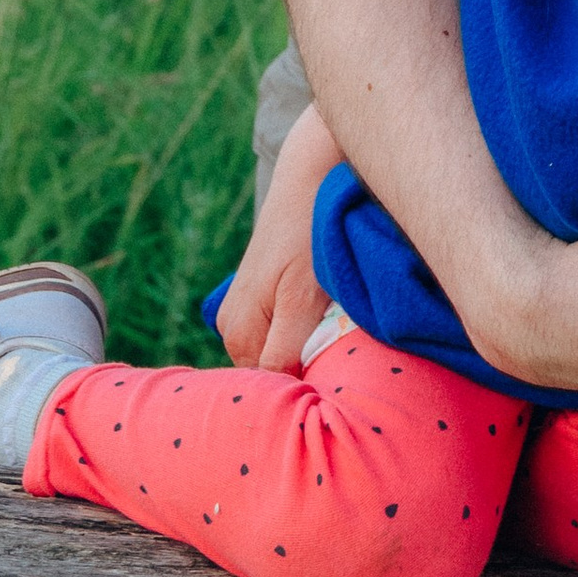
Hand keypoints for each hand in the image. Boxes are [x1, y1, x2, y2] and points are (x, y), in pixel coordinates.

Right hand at [216, 105, 336, 369]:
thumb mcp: (301, 297)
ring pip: (279, 358)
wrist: (310, 181)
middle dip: (305, 379)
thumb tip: (278, 392)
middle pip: (271, 377)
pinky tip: (330, 329)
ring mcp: (245, 313)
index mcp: (237, 332)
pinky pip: (282, 337)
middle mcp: (232, 327)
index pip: (268, 390)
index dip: (303, 394)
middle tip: (345, 376)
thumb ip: (285, 347)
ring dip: (307, 359)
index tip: (337, 395)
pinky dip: (306, 338)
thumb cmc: (308, 238)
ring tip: (341, 350)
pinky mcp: (262, 300)